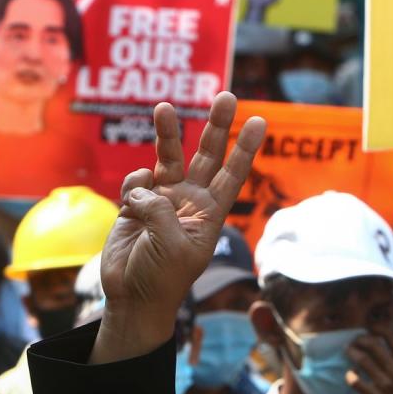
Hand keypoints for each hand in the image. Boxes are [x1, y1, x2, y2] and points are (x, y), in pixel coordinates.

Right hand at [90, 92, 265, 363]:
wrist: (132, 297)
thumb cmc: (162, 278)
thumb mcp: (173, 246)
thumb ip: (161, 210)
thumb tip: (144, 186)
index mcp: (209, 214)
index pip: (233, 175)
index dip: (246, 148)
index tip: (260, 121)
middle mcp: (189, 200)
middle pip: (207, 155)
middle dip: (216, 126)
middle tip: (226, 96)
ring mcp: (162, 199)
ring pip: (168, 157)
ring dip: (167, 133)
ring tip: (165, 108)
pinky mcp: (135, 202)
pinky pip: (137, 180)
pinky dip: (135, 182)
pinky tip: (133, 200)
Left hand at [345, 326, 392, 393]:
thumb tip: (379, 339)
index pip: (390, 334)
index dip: (376, 328)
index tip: (368, 329)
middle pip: (372, 343)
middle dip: (359, 340)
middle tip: (354, 342)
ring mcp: (386, 384)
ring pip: (361, 359)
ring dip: (351, 352)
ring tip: (348, 351)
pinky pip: (354, 379)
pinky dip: (350, 374)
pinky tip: (352, 374)